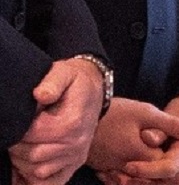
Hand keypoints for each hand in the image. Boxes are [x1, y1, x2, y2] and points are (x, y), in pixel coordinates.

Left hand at [8, 57, 105, 184]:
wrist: (93, 90)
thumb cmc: (74, 81)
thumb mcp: (64, 72)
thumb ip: (52, 82)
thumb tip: (40, 94)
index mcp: (73, 122)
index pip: (33, 135)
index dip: (19, 129)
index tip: (20, 119)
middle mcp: (77, 142)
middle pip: (33, 155)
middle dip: (17, 145)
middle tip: (18, 131)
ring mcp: (77, 155)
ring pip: (37, 170)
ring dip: (24, 160)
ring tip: (25, 142)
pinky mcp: (75, 163)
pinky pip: (50, 182)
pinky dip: (36, 177)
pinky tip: (29, 163)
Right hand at [86, 99, 178, 181]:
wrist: (81, 113)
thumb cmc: (116, 111)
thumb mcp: (147, 112)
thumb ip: (172, 125)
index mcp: (139, 155)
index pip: (166, 171)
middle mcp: (124, 168)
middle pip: (152, 183)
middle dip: (170, 180)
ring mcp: (110, 170)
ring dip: (153, 181)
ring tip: (170, 174)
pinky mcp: (101, 169)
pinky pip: (120, 182)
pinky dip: (134, 181)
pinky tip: (144, 175)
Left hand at [118, 93, 178, 183]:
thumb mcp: (176, 114)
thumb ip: (161, 129)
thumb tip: (147, 137)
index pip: (169, 168)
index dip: (148, 170)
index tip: (128, 164)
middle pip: (166, 184)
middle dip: (141, 183)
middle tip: (119, 178)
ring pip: (161, 184)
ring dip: (139, 184)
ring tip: (117, 177)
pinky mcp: (170, 172)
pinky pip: (158, 182)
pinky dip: (140, 181)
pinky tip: (120, 177)